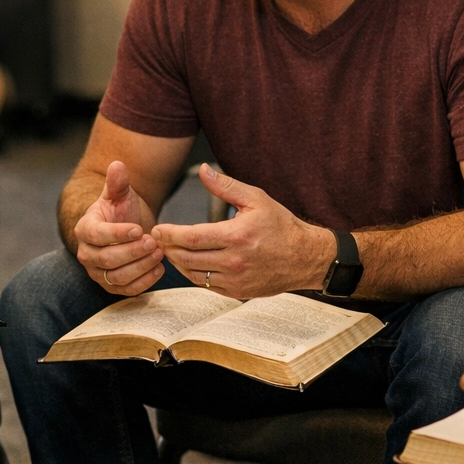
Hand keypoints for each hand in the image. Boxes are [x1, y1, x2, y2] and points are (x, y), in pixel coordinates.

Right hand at [75, 160, 164, 294]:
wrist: (124, 230)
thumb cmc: (120, 211)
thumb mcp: (120, 195)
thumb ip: (118, 182)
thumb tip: (117, 165)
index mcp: (85, 229)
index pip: (97, 235)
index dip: (118, 234)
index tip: (139, 229)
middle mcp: (87, 254)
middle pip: (107, 259)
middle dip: (132, 252)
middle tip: (154, 242)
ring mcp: (98, 272)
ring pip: (116, 277)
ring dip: (140, 267)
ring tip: (159, 253)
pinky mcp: (111, 286)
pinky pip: (126, 290)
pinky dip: (143, 282)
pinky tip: (159, 269)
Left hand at [149, 164, 334, 299]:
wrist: (305, 257)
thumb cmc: (282, 226)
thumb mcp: (256, 199)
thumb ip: (226, 186)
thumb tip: (203, 171)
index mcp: (236, 236)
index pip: (192, 237)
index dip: (170, 234)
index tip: (157, 229)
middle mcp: (234, 261)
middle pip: (187, 258)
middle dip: (168, 248)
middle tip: (158, 239)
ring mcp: (235, 280)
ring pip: (193, 275)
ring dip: (178, 263)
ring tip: (170, 250)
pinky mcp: (238, 292)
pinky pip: (206, 286)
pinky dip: (193, 275)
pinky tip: (190, 263)